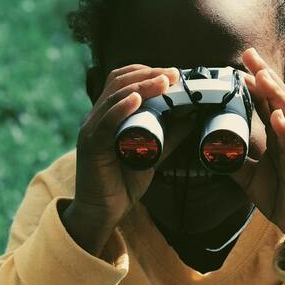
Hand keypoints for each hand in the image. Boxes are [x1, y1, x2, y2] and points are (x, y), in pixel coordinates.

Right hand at [71, 64, 185, 234]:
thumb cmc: (124, 183)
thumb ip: (170, 136)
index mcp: (108, 114)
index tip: (174, 73)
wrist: (103, 212)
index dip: (147, 71)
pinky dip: (121, 107)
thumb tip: (194, 118)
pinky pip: (105, 121)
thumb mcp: (154, 153)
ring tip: (164, 81)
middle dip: (148, 73)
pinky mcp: (90, 145)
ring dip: (141, 85)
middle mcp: (96, 116)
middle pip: (119, 81)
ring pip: (115, 96)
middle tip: (175, 74)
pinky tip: (137, 99)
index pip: (123, 80)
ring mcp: (91, 129)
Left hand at [229, 48, 284, 257]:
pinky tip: (278, 117)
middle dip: (265, 76)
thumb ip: (233, 159)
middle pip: (279, 101)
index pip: (268, 102)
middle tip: (250, 54)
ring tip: (262, 76)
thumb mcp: (249, 175)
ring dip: (276, 96)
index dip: (257, 81)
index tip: (243, 62)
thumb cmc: (280, 195)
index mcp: (280, 136)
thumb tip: (208, 147)